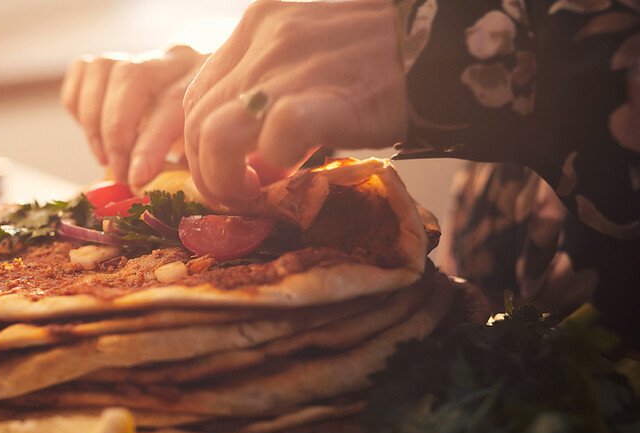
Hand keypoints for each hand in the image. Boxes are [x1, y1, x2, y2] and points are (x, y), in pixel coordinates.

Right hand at [61, 46, 206, 187]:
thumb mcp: (205, 160)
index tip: (134, 178)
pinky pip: (83, 69)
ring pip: (104, 68)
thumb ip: (184, 172)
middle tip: (118, 170)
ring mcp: (142, 57)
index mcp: (206, 82)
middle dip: (116, 130)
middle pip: (133, 76)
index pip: (172, 102)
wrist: (211, 123)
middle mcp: (176, 60)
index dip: (148, 144)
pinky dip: (78, 102)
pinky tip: (94, 133)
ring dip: (94, 118)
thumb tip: (147, 191)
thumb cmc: (205, 150)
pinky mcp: (115, 61)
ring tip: (103, 156)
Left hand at [183, 0, 407, 207]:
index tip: (228, 167)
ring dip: (224, 179)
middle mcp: (264, 40)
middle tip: (237, 195)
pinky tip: (294, 172)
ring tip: (252, 196)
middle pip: (197, 121)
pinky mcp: (322, 99)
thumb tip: (248, 155)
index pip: (198, 94)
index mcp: (258, 26)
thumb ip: (271, 87)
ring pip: (213, 136)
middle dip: (207, 171)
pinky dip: (276, 166)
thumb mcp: (311, 51)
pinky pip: (273, 141)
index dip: (202, 142)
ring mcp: (288, 68)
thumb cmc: (381, 58)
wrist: (444, 46)